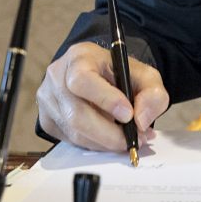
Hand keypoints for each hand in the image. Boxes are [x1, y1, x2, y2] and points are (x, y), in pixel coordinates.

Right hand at [36, 42, 169, 152]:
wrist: (100, 76)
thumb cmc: (120, 75)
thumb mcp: (145, 76)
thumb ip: (152, 94)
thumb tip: (141, 121)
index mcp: (79, 57)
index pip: (82, 80)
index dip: (105, 100)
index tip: (128, 115)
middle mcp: (57, 77)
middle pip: (76, 114)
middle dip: (110, 133)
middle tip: (135, 139)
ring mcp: (49, 100)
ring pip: (75, 132)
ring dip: (105, 142)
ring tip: (129, 139)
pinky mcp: (48, 120)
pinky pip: (71, 141)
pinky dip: (95, 144)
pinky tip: (111, 138)